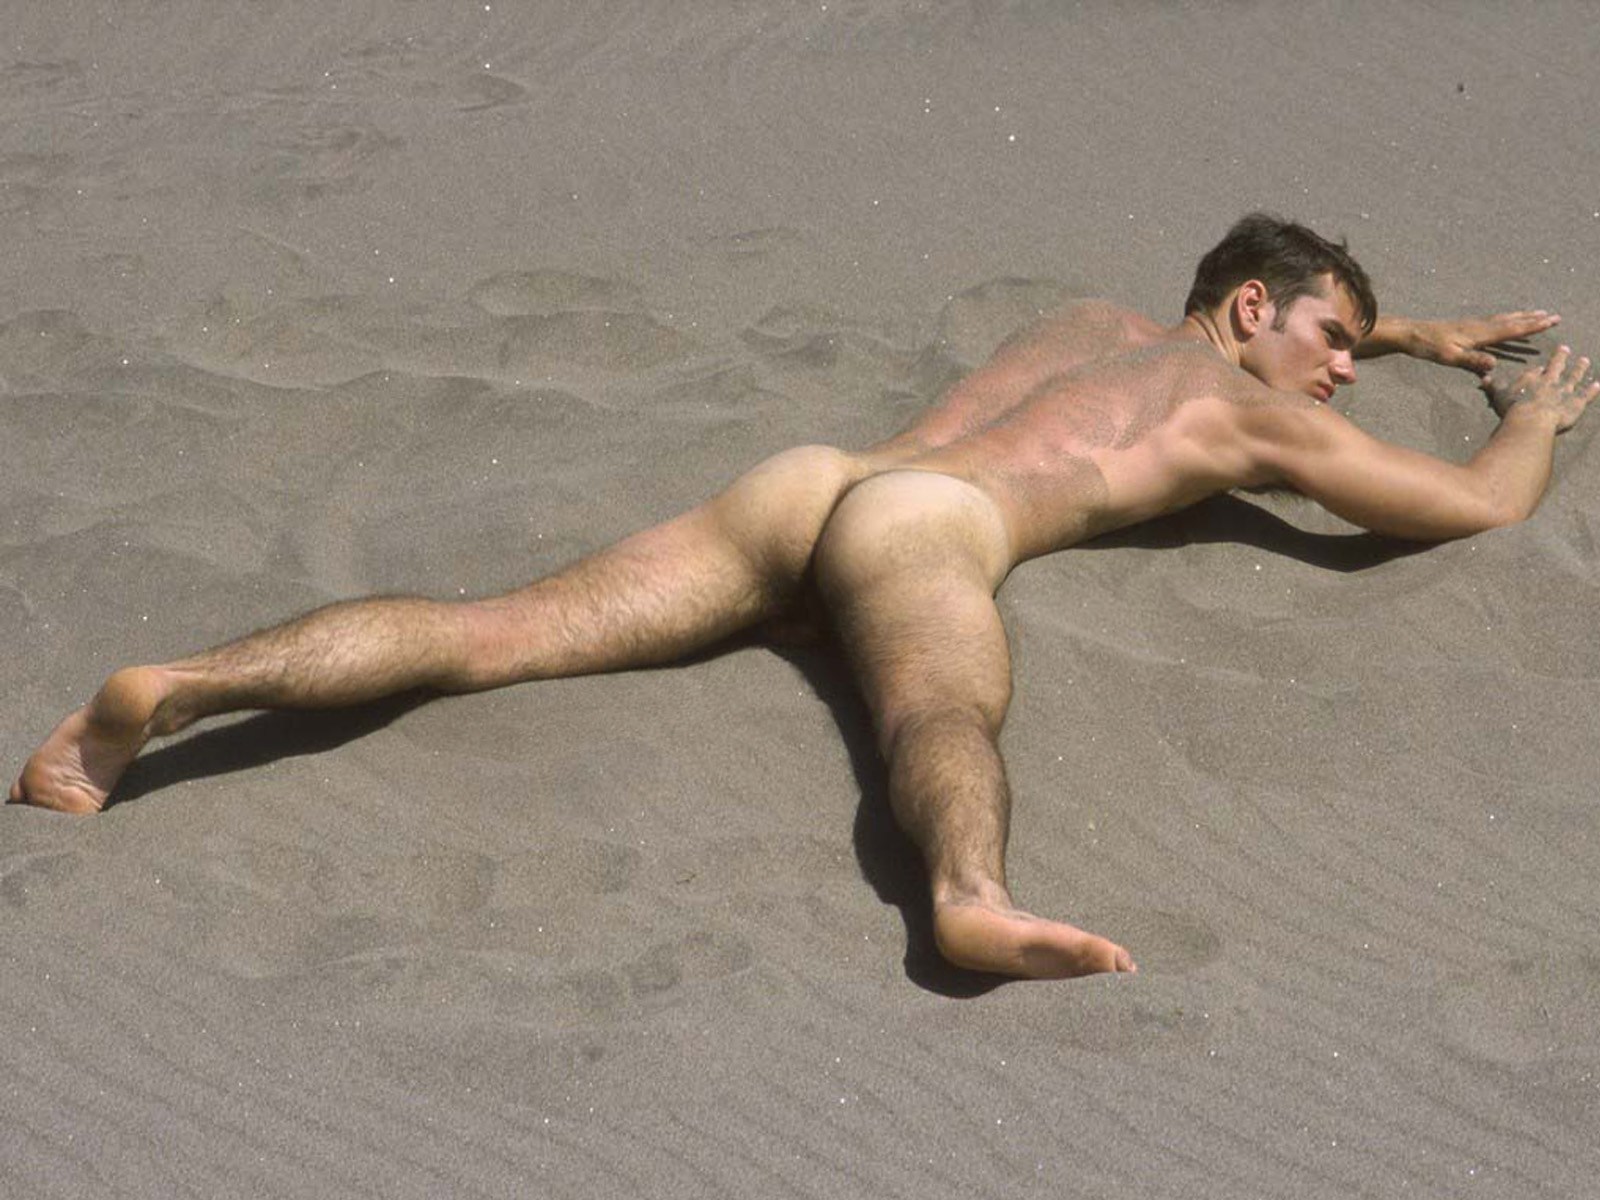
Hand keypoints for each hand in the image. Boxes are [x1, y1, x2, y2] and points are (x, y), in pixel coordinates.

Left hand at [1410, 310, 1560, 375]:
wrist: (1411, 333)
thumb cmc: (1429, 347)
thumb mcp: (1449, 357)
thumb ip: (1472, 361)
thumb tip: (1495, 364)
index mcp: (1479, 333)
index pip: (1511, 329)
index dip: (1532, 327)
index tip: (1550, 321)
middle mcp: (1480, 326)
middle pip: (1512, 321)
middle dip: (1534, 320)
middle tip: (1555, 316)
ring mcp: (1473, 324)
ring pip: (1504, 319)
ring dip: (1523, 317)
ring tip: (1538, 313)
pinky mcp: (1467, 326)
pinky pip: (1494, 321)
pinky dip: (1507, 319)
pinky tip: (1508, 320)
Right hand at [1483, 345, 1598, 430]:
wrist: (1532, 421)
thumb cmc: (1513, 409)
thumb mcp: (1499, 395)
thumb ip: (1493, 386)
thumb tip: (1484, 378)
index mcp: (1531, 378)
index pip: (1535, 371)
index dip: (1537, 369)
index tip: (1540, 366)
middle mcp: (1550, 381)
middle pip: (1556, 366)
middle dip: (1561, 357)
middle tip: (1566, 348)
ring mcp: (1565, 391)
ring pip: (1574, 377)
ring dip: (1580, 368)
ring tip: (1585, 360)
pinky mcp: (1576, 403)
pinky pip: (1585, 395)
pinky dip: (1592, 390)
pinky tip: (1597, 385)